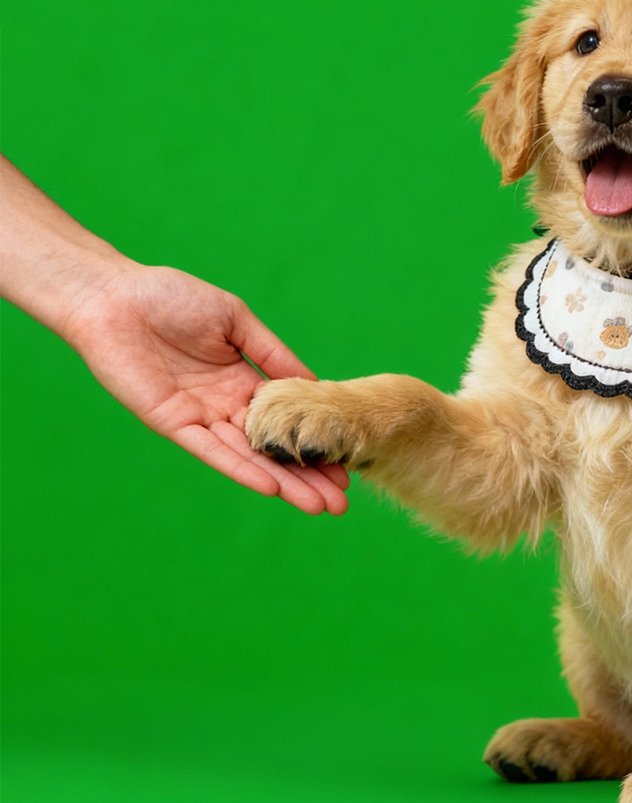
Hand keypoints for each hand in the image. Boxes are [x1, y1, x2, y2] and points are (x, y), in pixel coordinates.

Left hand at [62, 263, 348, 514]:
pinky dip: (240, 469)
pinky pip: (211, 451)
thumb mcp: (236, 320)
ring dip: (283, 484)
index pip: (285, 421)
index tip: (346, 464)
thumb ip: (272, 354)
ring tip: (318, 505)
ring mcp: (200, 417)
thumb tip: (313, 383)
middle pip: (273, 449)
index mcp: (242, 380)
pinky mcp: (173, 423)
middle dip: (307, 476)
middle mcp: (224, 405)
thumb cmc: (172, 297)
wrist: (114, 297)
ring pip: (249, 458)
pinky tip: (271, 488)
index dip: (313, 443)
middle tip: (340, 502)